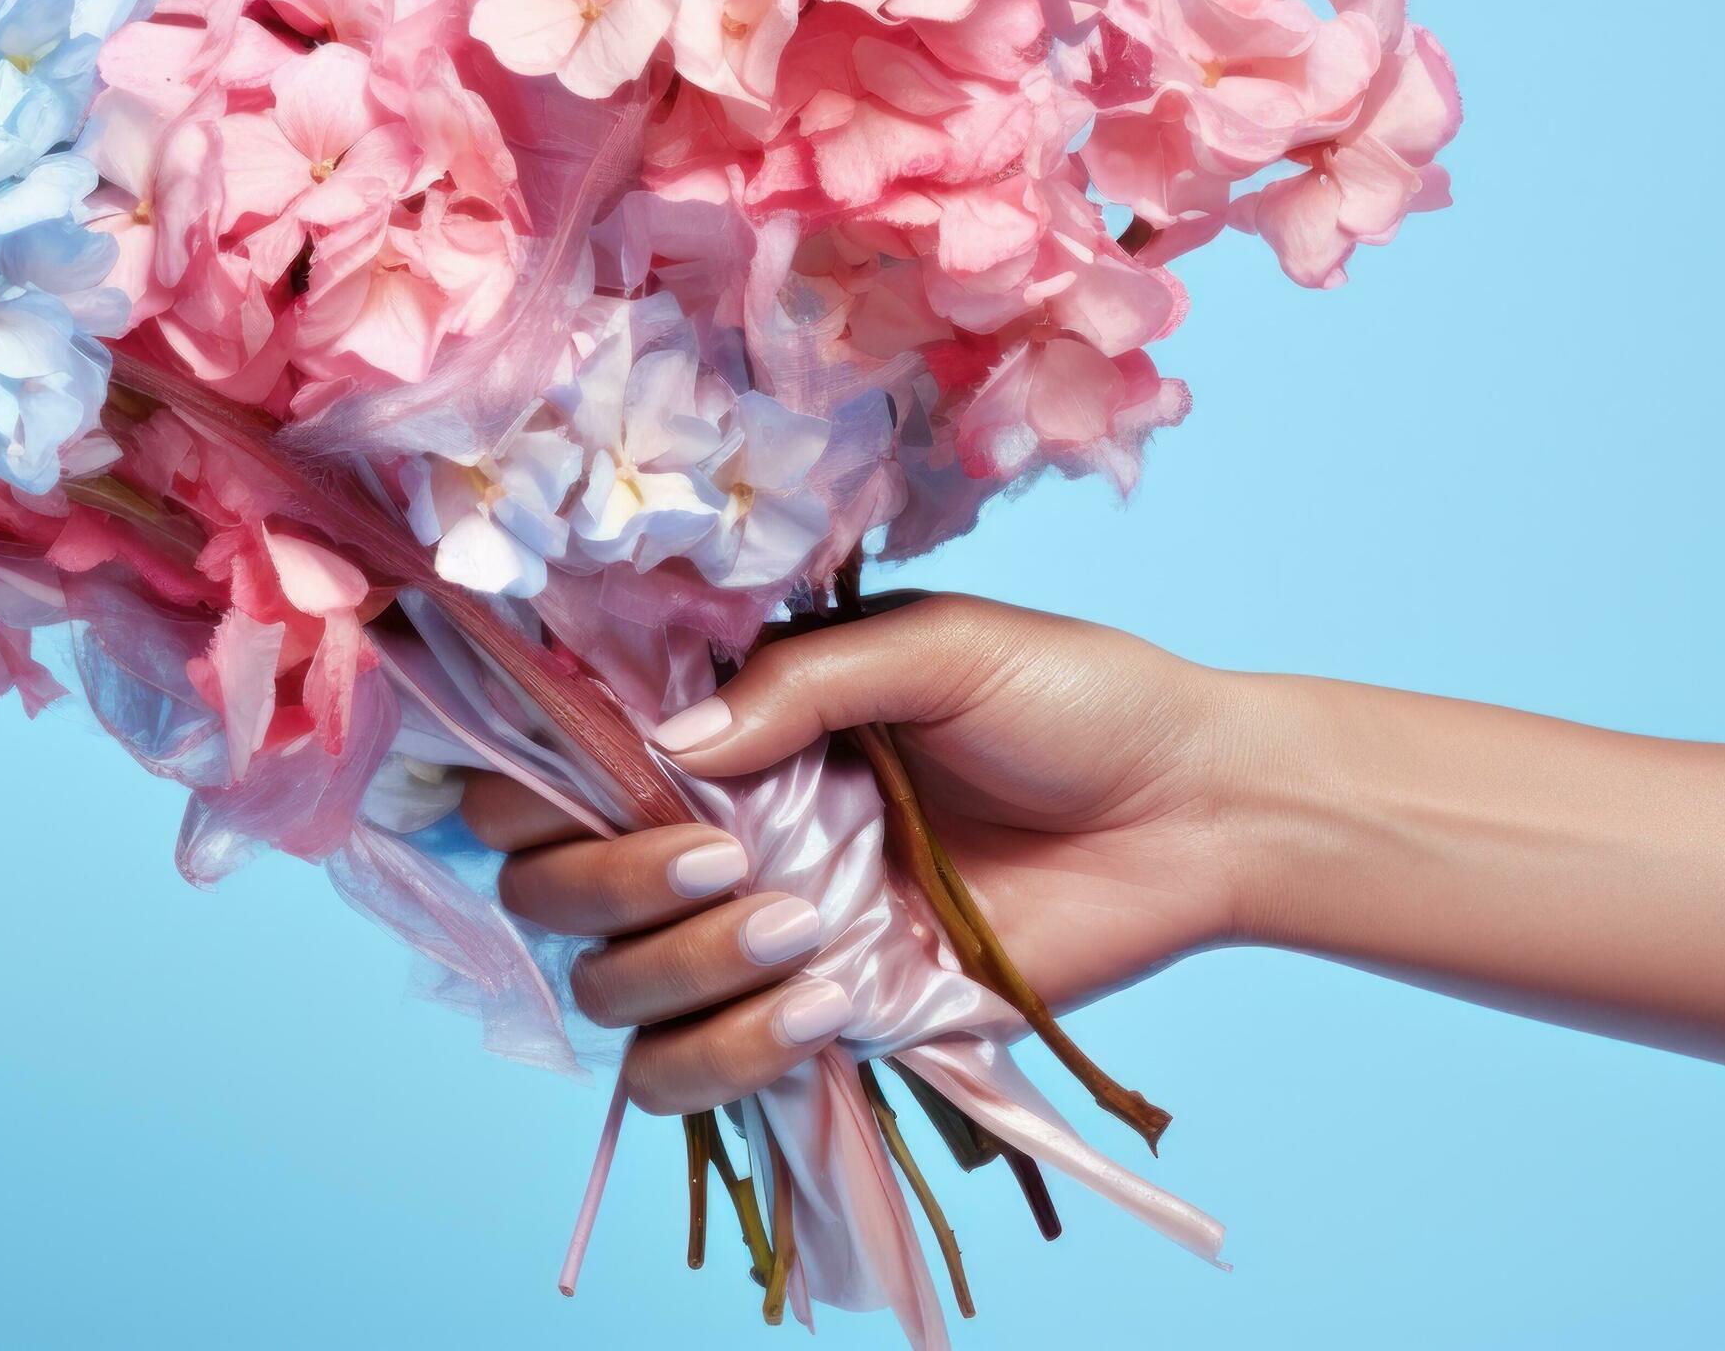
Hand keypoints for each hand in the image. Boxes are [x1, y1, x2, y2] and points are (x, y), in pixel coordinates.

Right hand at [463, 592, 1249, 1112]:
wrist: (1196, 811)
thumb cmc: (1073, 702)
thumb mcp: (937, 648)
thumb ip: (801, 685)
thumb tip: (670, 749)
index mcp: (728, 732)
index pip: (563, 768)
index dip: (527, 783)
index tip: (581, 783)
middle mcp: (718, 837)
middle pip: (551, 891)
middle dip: (605, 883)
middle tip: (719, 863)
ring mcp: (758, 942)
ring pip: (613, 994)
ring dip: (678, 970)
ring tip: (798, 932)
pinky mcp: (821, 1027)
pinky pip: (698, 1077)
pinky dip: (730, 1052)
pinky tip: (820, 1008)